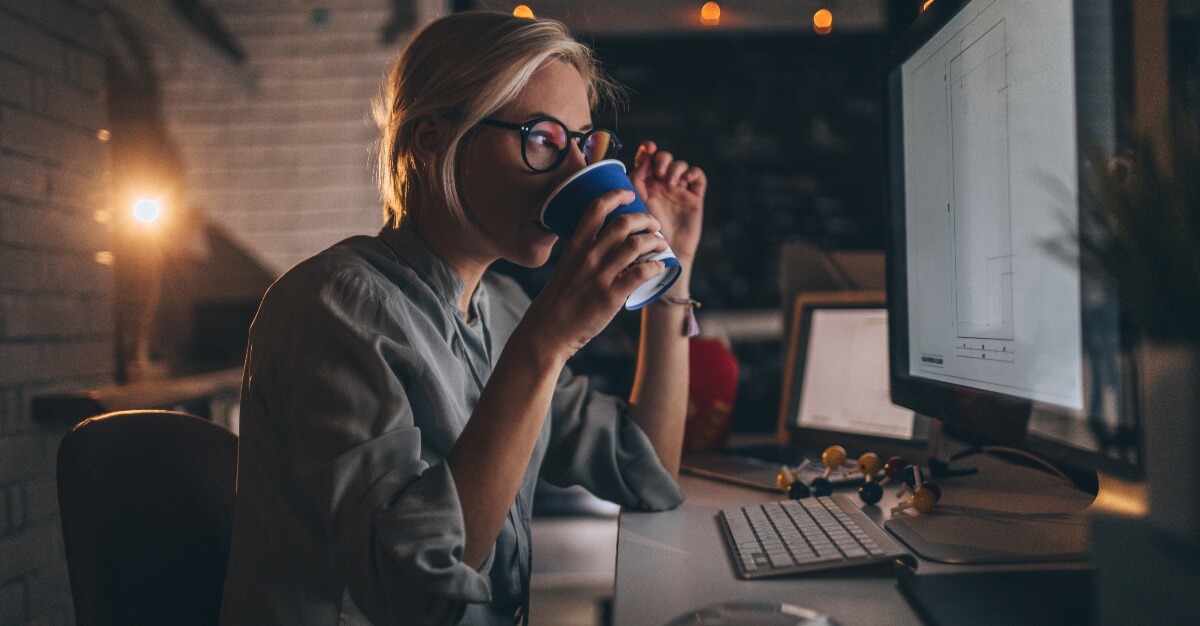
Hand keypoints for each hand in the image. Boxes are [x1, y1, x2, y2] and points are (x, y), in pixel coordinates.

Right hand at [521, 189, 669, 359]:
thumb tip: (610, 243)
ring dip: (655, 241)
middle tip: (654, 225)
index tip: (630, 194)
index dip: (616, 195)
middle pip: (623, 223)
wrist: (549, 330)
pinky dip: (655, 266)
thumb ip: (585, 252)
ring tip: (661, 244)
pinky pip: (641, 274)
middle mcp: (588, 256)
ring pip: (636, 245)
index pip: (596, 208)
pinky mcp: (611, 296)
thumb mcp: (567, 266)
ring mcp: (600, 276)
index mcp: (575, 245)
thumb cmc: (559, 298)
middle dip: (645, 218)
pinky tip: (660, 267)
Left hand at [628, 141, 705, 263]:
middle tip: (658, 172)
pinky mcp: (694, 199)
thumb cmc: (642, 237)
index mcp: (643, 186)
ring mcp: (678, 192)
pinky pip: (698, 177)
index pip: (646, 159)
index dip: (647, 150)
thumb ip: (633, 184)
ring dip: (675, 167)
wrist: (662, 257)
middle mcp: (660, 187)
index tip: (648, 149)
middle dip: (662, 159)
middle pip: (664, 158)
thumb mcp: (633, 207)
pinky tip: (684, 180)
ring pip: (680, 165)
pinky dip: (692, 173)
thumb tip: (638, 162)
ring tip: (669, 182)